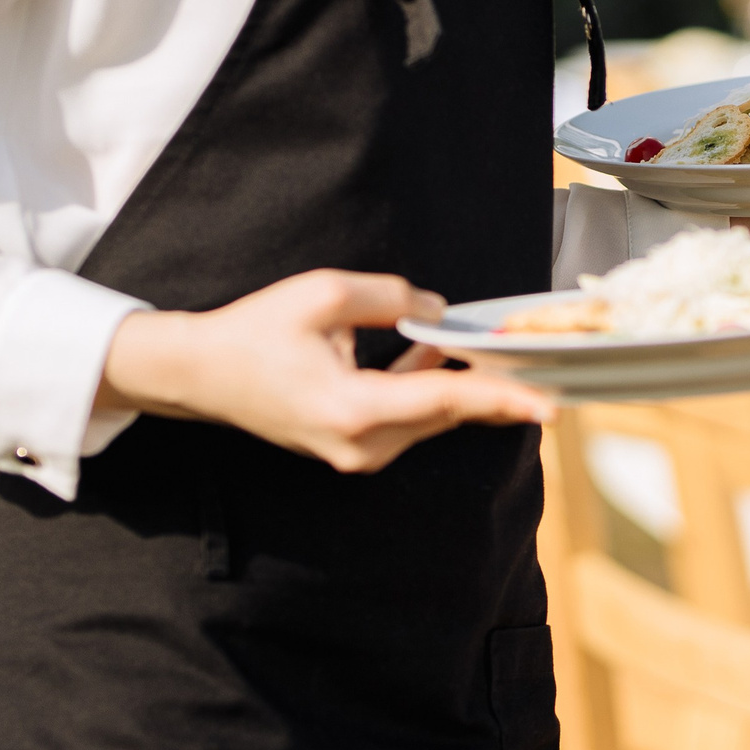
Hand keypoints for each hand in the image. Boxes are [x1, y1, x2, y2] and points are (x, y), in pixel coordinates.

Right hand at [97, 270, 553, 471]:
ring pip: (429, 417)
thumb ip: (390, 297)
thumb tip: (438, 310)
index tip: (547, 405)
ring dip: (454, 382)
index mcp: (355, 410)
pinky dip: (426, 389)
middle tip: (537, 365)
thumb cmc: (255, 333)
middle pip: (445, 412)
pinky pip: (407, 419)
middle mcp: (361, 445)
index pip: (445, 400)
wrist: (201, 375)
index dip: (501, 398)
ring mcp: (355, 454)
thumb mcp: (323, 294)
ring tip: (479, 345)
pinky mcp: (351, 450)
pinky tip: (430, 351)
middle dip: (490, 386)